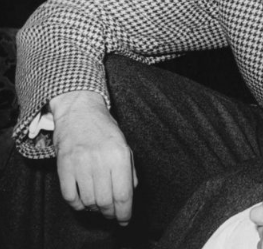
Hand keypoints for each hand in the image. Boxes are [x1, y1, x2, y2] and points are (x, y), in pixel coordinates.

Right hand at [50, 90, 137, 225]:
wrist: (80, 112)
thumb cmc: (105, 130)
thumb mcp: (125, 146)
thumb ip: (130, 171)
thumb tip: (130, 194)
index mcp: (119, 155)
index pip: (123, 194)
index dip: (125, 212)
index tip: (125, 220)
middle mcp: (100, 160)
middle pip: (106, 201)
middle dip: (111, 214)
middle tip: (113, 215)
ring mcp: (80, 164)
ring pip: (88, 201)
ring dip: (95, 209)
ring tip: (99, 205)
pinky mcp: (63, 166)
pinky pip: (70, 197)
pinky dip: (78, 205)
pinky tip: (84, 201)